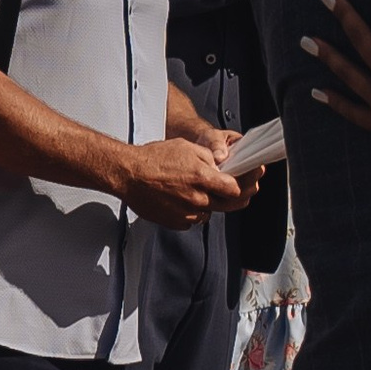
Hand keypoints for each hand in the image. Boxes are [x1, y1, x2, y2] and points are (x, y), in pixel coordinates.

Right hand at [117, 133, 246, 226]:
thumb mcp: (186, 147)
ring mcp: (186, 213)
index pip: (234, 190)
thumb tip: (221, 167)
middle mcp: (197, 199)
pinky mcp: (176, 222)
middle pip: (226, 206)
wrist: (128, 174)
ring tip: (191, 190)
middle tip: (226, 190)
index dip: (241, 187)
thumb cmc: (153, 159)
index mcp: (202, 178)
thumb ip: (209, 158)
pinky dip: (191, 211)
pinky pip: (192, 220)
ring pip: (208, 213)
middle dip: (230, 198)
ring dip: (207, 204)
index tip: (241, 184)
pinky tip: (180, 198)